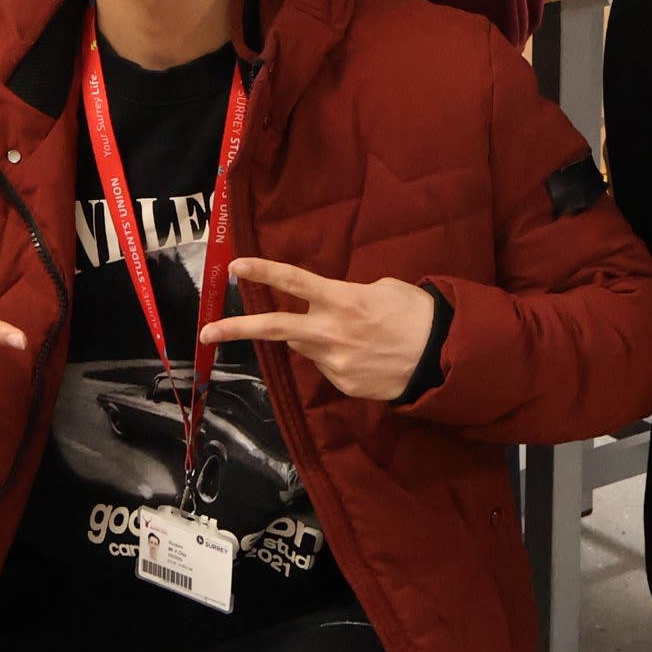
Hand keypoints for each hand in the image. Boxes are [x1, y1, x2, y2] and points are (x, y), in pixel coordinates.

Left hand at [198, 257, 435, 402]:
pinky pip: (328, 367)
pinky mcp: (345, 386)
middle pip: (275, 328)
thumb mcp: (381, 290)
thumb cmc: (416, 314)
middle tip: (206, 332)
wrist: (444, 358)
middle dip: (236, 329)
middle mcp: (332, 333)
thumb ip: (344, 297)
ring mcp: (336, 363)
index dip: (263, 271)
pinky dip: (337, 359)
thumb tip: (323, 310)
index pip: (294, 282)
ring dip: (314, 339)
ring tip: (353, 335)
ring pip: (306, 347)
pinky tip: (365, 356)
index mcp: (342, 301)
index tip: (234, 265)